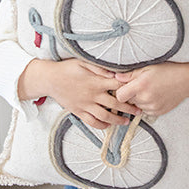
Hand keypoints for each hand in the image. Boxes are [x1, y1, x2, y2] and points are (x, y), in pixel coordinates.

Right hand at [19, 58, 140, 128]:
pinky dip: (102, 125)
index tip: (139, 91)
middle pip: (116, 104)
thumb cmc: (67, 68)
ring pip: (106, 116)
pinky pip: (92, 122)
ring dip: (118, 120)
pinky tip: (108, 125)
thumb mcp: (83, 62)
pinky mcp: (79, 112)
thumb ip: (99, 67)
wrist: (49, 79)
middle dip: (129, 108)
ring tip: (126, 122)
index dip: (130, 89)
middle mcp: (93, 95)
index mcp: (96, 82)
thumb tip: (114, 72)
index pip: (118, 86)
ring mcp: (86, 105)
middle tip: (139, 111)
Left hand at [110, 57, 188, 115]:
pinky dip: (147, 105)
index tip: (124, 87)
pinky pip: (146, 111)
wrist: (187, 81)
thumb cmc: (168, 71)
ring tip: (149, 90)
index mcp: (141, 85)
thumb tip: (115, 77)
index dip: (120, 91)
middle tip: (139, 86)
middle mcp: (145, 98)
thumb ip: (130, 74)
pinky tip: (155, 96)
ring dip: (139, 100)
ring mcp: (152, 107)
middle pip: (128, 101)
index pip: (119, 96)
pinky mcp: (158, 112)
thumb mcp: (148, 68)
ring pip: (137, 106)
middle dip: (130, 95)